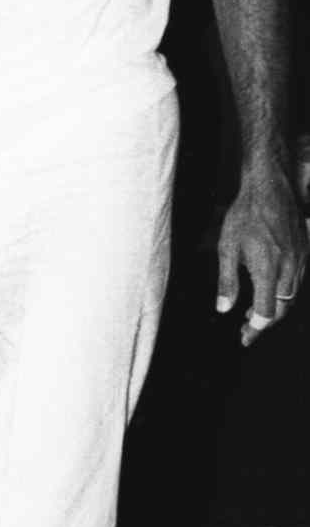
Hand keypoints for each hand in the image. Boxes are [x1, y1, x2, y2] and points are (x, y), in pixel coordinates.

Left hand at [215, 163, 306, 347]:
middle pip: (282, 308)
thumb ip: (227, 281)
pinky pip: (297, 280)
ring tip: (253, 313)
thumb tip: (224, 309)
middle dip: (264, 322)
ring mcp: (300, 260)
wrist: (270, 188)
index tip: (244, 337)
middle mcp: (289, 269)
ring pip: (291, 296)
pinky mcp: (305, 252)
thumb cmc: (244, 216)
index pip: (268, 312)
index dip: (256, 328)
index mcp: (268, 270)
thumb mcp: (227, 248)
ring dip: (275, 308)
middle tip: (246, 330)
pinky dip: (283, 292)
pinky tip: (268, 291)